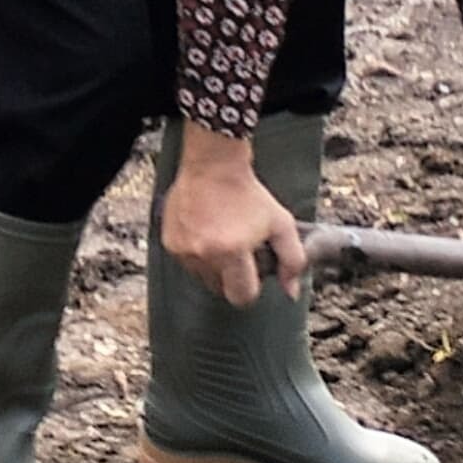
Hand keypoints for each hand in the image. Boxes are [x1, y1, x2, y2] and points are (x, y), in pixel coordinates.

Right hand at [159, 122, 306, 307]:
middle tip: (239, 251)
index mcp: (232, 252)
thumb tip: (291, 290)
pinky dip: (197, 254)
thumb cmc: (248, 194)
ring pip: (202, 277)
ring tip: (222, 238)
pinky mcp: (170, 242)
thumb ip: (292, 260)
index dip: (251, 287)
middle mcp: (204, 254)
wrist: (213, 166)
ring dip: (213, 265)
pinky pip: (187, 262)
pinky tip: (206, 232)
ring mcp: (184, 249)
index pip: (241, 296)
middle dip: (232, 276)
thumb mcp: (281, 224)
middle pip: (221, 289)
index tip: (253, 272)